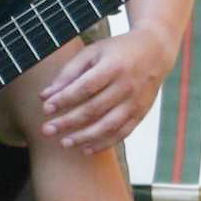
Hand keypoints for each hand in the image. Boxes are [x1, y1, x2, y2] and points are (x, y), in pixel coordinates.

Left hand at [39, 26, 172, 151]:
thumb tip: (45, 96)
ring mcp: (135, 102)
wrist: (155, 51)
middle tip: (47, 130)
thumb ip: (68, 73)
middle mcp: (126, 86)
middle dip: (68, 122)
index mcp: (113, 66)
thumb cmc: (116, 51)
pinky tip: (86, 149)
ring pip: (108, 126)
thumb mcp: (93, 53)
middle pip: (94, 109)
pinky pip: (122, 133)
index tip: (46, 108)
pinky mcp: (140, 114)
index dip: (64, 99)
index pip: (85, 87)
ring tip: (64, 143)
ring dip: (84, 137)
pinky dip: (104, 143)